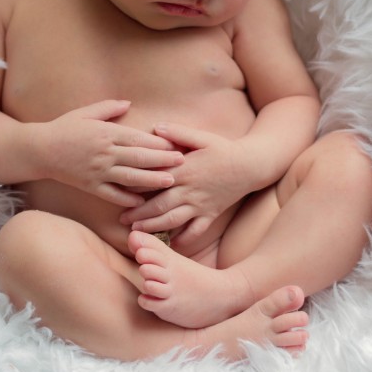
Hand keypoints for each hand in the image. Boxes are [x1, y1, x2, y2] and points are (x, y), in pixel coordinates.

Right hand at [42, 100, 183, 206]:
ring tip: (170, 182)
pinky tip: (142, 201)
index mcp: (106, 133)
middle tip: (183, 163)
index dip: (159, 143)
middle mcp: (104, 153)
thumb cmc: (64, 128)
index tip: (176, 144)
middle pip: (139, 158)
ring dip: (152, 180)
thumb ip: (108, 108)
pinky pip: (112, 194)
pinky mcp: (90, 186)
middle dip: (163, 161)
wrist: (39, 150)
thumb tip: (128, 103)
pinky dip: (127, 199)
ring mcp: (98, 171)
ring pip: (130, 178)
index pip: (138, 139)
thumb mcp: (85, 113)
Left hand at [119, 121, 252, 243]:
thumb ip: (178, 132)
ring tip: (138, 232)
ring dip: (154, 227)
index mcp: (185, 170)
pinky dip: (183, 239)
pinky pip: (196, 231)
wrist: (251, 166)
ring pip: (174, 220)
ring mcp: (201, 204)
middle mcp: (190, 190)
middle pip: (160, 205)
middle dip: (139, 214)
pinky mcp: (211, 214)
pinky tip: (171, 244)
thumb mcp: (202, 137)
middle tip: (122, 220)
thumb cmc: (224, 149)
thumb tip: (155, 127)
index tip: (120, 190)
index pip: (155, 179)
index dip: (137, 186)